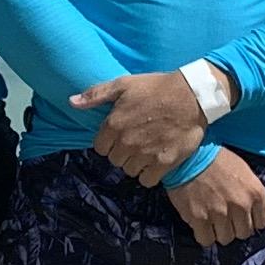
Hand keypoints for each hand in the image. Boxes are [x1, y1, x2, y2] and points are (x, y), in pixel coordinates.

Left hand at [77, 68, 212, 184]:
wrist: (192, 95)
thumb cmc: (157, 87)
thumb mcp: (124, 84)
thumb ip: (96, 94)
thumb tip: (72, 102)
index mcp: (114, 124)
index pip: (100, 148)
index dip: (109, 142)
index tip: (121, 135)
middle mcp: (127, 142)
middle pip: (115, 160)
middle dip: (123, 152)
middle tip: (136, 141)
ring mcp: (146, 154)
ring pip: (130, 171)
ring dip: (136, 163)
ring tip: (147, 150)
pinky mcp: (164, 163)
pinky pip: (147, 180)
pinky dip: (150, 174)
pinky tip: (156, 162)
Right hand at [163, 151, 264, 246]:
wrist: (188, 154)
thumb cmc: (217, 160)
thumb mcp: (244, 171)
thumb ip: (255, 194)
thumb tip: (263, 213)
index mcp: (255, 192)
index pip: (263, 222)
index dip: (252, 220)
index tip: (243, 216)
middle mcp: (241, 204)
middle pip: (244, 233)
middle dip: (235, 227)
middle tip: (225, 216)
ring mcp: (220, 213)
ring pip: (226, 239)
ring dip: (219, 232)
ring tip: (211, 219)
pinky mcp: (199, 218)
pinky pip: (206, 240)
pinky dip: (203, 234)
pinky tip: (200, 224)